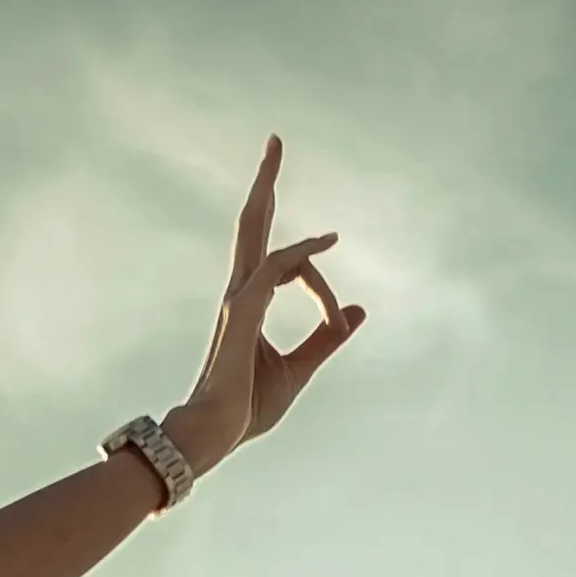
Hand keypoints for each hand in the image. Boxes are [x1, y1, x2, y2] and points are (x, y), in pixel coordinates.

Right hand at [163, 136, 361, 476]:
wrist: (217, 435)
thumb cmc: (247, 408)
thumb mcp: (300, 369)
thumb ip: (327, 339)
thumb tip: (358, 313)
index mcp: (249, 303)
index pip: (282, 262)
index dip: (318, 277)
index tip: (341, 320)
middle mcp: (240, 291)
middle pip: (251, 223)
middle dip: (264, 181)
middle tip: (274, 141)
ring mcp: (238, 298)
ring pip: (253, 229)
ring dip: (266, 187)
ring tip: (273, 147)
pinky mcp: (242, 312)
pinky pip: (275, 267)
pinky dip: (301, 252)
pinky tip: (327, 242)